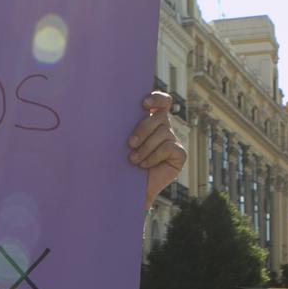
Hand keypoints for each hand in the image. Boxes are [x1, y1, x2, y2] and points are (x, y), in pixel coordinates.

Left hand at [127, 92, 184, 211]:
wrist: (128, 190)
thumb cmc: (120, 164)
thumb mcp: (119, 143)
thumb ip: (123, 126)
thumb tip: (108, 109)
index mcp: (152, 121)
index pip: (163, 102)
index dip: (157, 98)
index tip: (144, 104)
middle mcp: (164, 129)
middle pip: (160, 117)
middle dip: (144, 128)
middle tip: (130, 143)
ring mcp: (173, 141)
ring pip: (164, 132)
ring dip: (146, 147)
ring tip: (134, 159)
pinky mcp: (179, 155)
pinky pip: (168, 147)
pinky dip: (154, 156)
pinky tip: (144, 165)